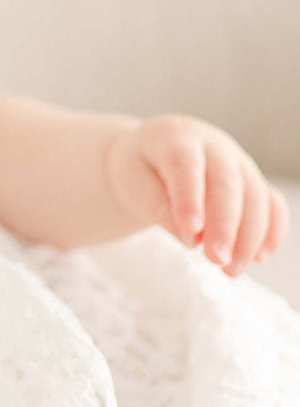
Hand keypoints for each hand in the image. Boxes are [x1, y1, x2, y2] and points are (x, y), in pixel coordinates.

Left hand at [105, 113, 289, 276]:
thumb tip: (191, 238)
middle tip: (215, 259)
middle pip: (226, 182)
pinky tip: (258, 258)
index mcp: (175, 136)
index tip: (190, 230)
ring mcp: (238, 161)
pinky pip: (272, 205)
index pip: (185, 163)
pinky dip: (272, 232)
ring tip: (230, 270)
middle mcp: (213, 145)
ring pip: (255, 196)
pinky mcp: (253, 182)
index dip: (190, 196)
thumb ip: (157, 206)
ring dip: (249, 237)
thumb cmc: (139, 170)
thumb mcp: (134, 183)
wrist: (151, 158)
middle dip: (224, 225)